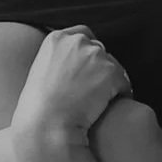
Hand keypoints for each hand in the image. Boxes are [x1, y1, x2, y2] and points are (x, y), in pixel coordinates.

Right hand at [10, 26, 131, 144]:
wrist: (46, 126)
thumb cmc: (38, 110)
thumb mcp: (39, 75)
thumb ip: (57, 63)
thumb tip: (73, 68)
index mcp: (56, 40)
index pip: (82, 36)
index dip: (88, 54)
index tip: (88, 69)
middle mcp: (76, 42)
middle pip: (99, 50)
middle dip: (99, 69)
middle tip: (95, 91)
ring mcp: (95, 56)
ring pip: (113, 66)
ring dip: (110, 82)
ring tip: (101, 102)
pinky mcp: (110, 72)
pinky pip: (123, 83)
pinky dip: (120, 95)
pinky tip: (110, 108)